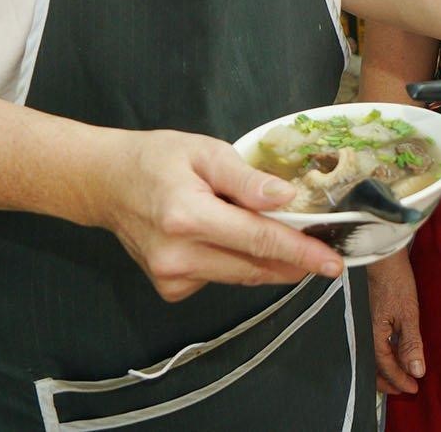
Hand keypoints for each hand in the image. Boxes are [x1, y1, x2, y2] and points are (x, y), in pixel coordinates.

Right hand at [86, 130, 343, 302]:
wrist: (107, 183)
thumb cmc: (158, 159)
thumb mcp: (204, 151)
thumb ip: (245, 178)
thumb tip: (286, 198)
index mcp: (188, 217)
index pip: (258, 240)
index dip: (300, 252)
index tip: (333, 263)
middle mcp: (178, 256)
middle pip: (254, 266)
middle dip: (294, 260)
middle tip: (326, 250)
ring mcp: (171, 278)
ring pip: (241, 276)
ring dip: (269, 262)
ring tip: (287, 238)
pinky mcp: (170, 288)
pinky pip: (220, 278)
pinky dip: (237, 262)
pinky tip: (227, 238)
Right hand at [367, 252, 425, 394]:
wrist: (381, 256)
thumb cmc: (395, 280)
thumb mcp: (408, 313)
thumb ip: (411, 343)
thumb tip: (416, 371)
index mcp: (372, 337)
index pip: (386, 368)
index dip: (400, 381)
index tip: (414, 389)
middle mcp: (363, 335)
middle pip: (373, 368)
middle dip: (389, 381)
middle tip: (405, 389)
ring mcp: (362, 326)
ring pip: (371, 357)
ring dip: (385, 369)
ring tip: (400, 375)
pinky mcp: (365, 318)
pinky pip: (372, 345)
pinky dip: (382, 355)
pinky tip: (392, 353)